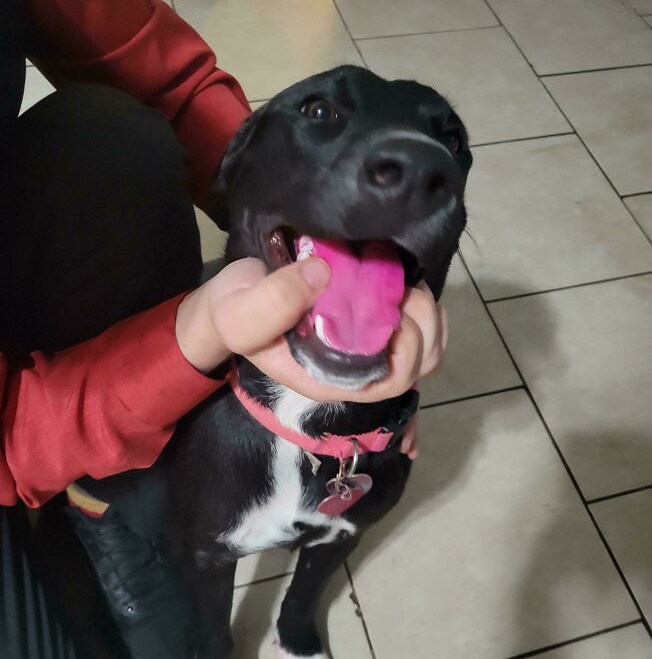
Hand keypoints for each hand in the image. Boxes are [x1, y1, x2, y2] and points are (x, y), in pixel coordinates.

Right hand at [176, 259, 447, 403]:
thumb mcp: (238, 312)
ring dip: (429, 313)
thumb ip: (273, 301)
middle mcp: (355, 368)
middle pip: (418, 365)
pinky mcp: (370, 322)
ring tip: (408, 282)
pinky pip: (418, 323)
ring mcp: (366, 346)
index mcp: (330, 377)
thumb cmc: (235, 313)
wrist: (230, 301)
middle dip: (425, 326)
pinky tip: (407, 282)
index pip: (388, 382)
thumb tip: (324, 276)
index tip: (395, 313)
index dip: (407, 352)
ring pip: (427, 346)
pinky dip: (423, 303)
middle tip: (406, 288)